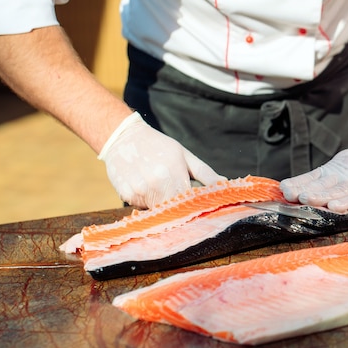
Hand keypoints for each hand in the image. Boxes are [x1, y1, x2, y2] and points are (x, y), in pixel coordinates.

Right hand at [98, 112, 226, 208]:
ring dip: (161, 204)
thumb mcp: (184, 155)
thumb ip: (205, 173)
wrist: (123, 137)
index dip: (193, 207)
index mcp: (173, 173)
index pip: (189, 203)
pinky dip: (145, 201)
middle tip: (176, 198)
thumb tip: (225, 184)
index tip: (196, 207)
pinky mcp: (126, 195)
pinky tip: (144, 185)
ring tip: (158, 187)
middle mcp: (156, 184)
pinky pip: (141, 207)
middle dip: (177, 207)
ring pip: (157, 210)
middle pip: (173, 210)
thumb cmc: (159, 145)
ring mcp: (139, 190)